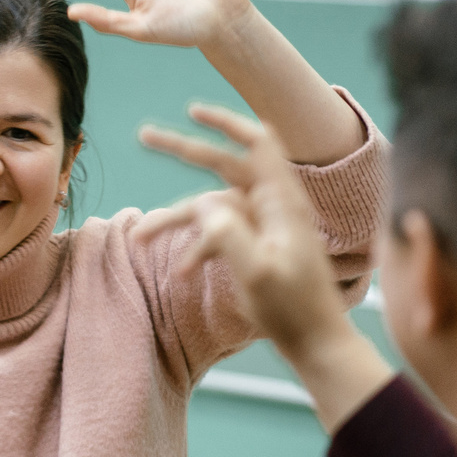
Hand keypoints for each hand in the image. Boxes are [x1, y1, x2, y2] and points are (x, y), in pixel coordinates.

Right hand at [133, 104, 350, 356]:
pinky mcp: (257, 247)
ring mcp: (263, 227)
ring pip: (211, 208)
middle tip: (143, 135)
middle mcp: (272, 207)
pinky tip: (179, 273)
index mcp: (281, 203)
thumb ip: (228, 235)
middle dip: (183, 151)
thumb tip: (200, 205)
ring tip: (138, 237)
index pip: (257, 143)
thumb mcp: (258, 274)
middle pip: (224, 166)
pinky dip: (197, 249)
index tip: (192, 112)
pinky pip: (219, 236)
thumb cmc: (295, 311)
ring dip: (175, 220)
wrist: (319, 344)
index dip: (226, 122)